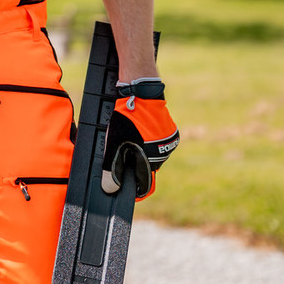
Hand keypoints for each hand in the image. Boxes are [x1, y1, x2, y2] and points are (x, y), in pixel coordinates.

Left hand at [101, 79, 178, 199]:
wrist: (142, 95)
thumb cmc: (127, 119)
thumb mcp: (114, 143)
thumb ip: (112, 167)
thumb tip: (110, 189)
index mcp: (150, 161)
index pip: (144, 185)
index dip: (134, 188)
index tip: (125, 188)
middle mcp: (164, 156)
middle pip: (147, 169)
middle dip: (135, 165)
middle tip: (123, 151)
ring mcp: (169, 144)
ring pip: (153, 155)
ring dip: (143, 152)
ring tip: (131, 137)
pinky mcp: (172, 135)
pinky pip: (160, 144)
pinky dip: (150, 142)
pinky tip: (141, 132)